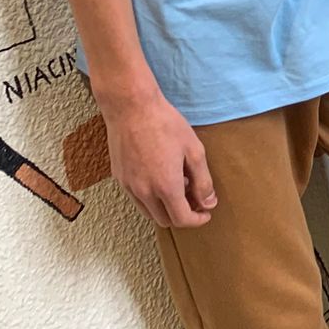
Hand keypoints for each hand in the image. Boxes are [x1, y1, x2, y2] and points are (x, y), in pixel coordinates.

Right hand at [102, 89, 215, 228]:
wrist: (131, 108)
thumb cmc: (165, 125)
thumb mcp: (194, 151)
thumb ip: (203, 181)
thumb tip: (208, 203)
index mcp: (165, 186)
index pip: (182, 220)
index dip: (197, 220)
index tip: (206, 212)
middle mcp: (143, 191)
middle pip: (165, 220)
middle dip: (183, 215)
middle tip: (195, 199)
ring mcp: (128, 185)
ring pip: (149, 212)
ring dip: (166, 208)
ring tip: (179, 186)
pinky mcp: (119, 177)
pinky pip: (137, 199)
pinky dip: (151, 198)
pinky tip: (161, 178)